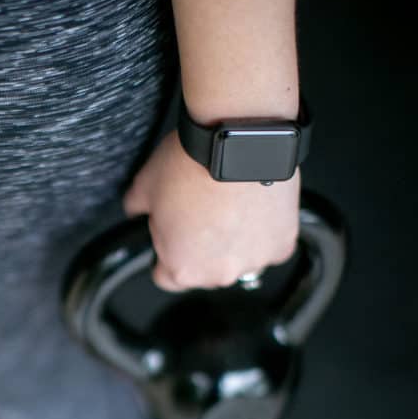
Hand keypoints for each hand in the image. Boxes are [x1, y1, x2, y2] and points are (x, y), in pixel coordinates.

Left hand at [123, 130, 299, 291]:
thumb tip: (135, 209)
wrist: (238, 141)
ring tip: (227, 207)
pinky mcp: (282, 244)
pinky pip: (269, 245)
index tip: (171, 237)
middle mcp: (219, 273)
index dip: (165, 253)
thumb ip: (136, 208)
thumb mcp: (144, 186)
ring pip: (239, 259)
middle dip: (201, 247)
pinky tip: (251, 207)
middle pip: (205, 271)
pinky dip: (262, 231)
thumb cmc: (193, 165)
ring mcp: (254, 260)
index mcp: (181, 268)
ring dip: (233, 242)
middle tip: (200, 212)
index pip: (166, 277)